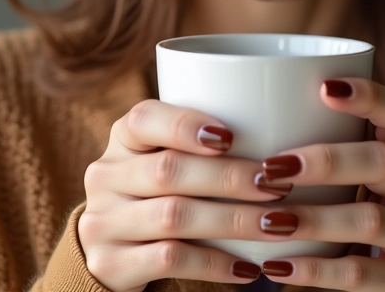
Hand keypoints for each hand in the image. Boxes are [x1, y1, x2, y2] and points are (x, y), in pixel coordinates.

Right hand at [78, 99, 312, 290]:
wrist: (113, 250)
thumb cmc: (160, 191)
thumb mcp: (166, 156)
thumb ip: (202, 141)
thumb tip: (282, 123)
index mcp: (122, 137)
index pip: (144, 118)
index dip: (186, 124)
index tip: (231, 136)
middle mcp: (106, 175)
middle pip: (168, 171)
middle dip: (229, 177)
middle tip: (276, 184)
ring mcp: (103, 221)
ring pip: (173, 216)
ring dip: (232, 220)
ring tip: (276, 224)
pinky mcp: (109, 264)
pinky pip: (169, 260)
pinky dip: (215, 262)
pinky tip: (250, 266)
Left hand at [256, 78, 384, 290]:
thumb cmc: (355, 198)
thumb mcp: (351, 164)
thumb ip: (321, 138)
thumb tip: (247, 106)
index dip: (369, 96)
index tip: (324, 87)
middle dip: (327, 162)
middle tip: (272, 167)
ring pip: (372, 221)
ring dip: (315, 220)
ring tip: (269, 220)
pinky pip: (361, 274)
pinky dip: (316, 271)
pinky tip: (278, 264)